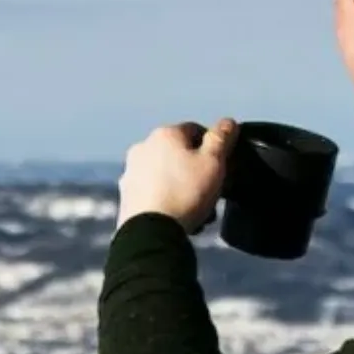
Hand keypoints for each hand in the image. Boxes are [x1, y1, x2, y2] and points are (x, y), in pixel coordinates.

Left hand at [117, 118, 238, 232]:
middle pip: (179, 154)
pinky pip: (153, 191)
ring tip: (197, 209)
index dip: (213, 147)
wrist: (150, 231)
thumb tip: (228, 122)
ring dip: (182, 187)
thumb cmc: (185, 192)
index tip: (222, 167)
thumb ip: (221, 139)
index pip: (196, 130)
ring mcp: (131, 171)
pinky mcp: (126, 194)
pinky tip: (177, 216)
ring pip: (166, 174)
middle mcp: (143, 147)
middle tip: (211, 191)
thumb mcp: (213, 162)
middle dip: (196, 170)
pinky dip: (166, 199)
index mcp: (165, 134)